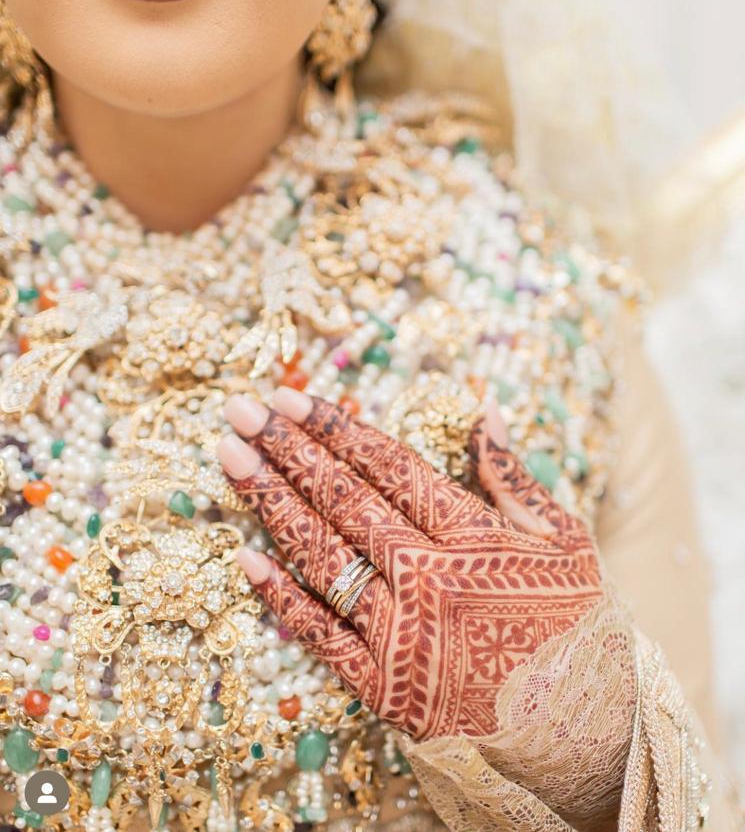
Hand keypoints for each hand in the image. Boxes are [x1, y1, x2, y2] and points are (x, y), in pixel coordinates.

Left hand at [217, 388, 602, 740]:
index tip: (289, 397)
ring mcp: (398, 633)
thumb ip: (514, 476)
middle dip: (287, 450)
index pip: (387, 466)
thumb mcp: (564, 539)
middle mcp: (426, 578)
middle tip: (241, 411)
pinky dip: (280, 598)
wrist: (582, 732)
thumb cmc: (576, 626)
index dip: (333, 427)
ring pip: (321, 555)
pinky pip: (320, 634)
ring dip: (271, 503)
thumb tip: (485, 411)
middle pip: (342, 500)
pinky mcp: (381, 685)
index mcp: (471, 536)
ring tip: (231, 458)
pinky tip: (245, 558)